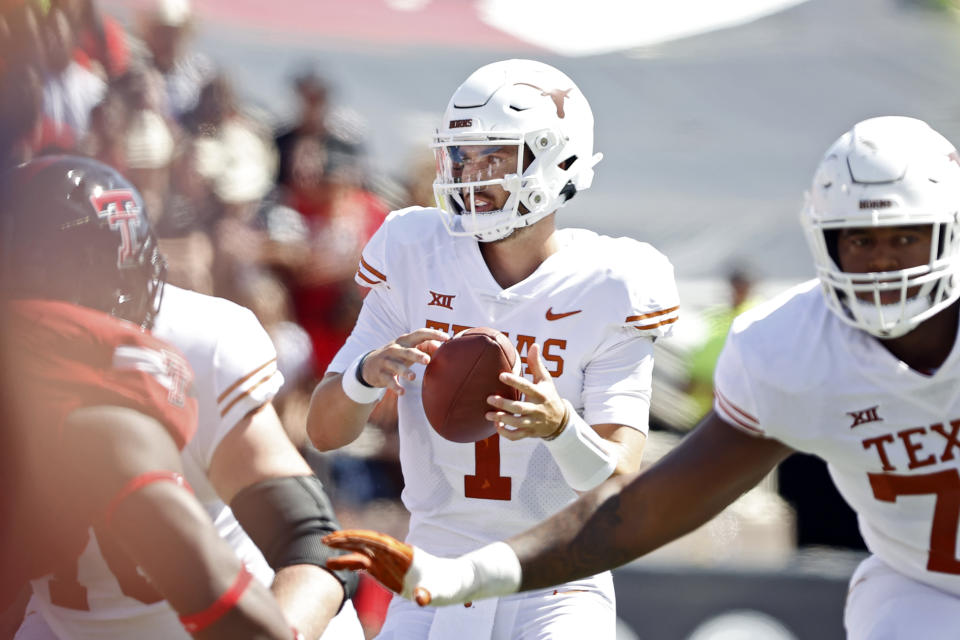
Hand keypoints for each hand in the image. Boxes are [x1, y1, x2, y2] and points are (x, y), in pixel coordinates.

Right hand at [324, 530, 521, 606]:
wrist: (453, 583)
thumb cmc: (447, 585)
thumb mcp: (439, 591)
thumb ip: (428, 594)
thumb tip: (420, 599)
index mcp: (404, 554)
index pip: (377, 541)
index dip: (358, 539)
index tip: (341, 538)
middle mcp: (394, 555)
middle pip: (366, 542)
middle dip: (346, 540)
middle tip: (324, 540)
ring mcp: (390, 563)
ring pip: (364, 553)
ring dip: (346, 552)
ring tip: (325, 557)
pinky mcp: (388, 573)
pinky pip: (366, 565)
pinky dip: (351, 564)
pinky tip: (336, 565)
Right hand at [360, 329, 448, 394]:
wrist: (369, 365)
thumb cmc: (397, 356)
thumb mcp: (408, 349)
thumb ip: (425, 347)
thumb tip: (442, 347)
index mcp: (405, 341)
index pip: (420, 334)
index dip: (433, 334)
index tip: (446, 337)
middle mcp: (395, 349)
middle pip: (407, 351)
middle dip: (417, 355)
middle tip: (427, 360)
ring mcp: (386, 361)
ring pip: (396, 366)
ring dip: (404, 371)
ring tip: (412, 377)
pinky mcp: (381, 374)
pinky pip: (389, 380)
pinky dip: (395, 387)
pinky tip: (402, 392)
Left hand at [486, 343, 565, 440]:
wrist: (560, 421)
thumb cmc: (549, 395)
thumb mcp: (545, 379)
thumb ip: (536, 363)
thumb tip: (534, 344)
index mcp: (540, 393)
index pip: (526, 387)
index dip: (514, 381)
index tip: (501, 375)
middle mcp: (537, 409)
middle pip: (519, 408)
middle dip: (504, 404)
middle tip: (489, 398)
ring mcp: (533, 422)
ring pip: (517, 423)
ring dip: (502, 419)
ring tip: (488, 414)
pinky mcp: (529, 432)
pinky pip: (516, 436)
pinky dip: (506, 433)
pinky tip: (496, 427)